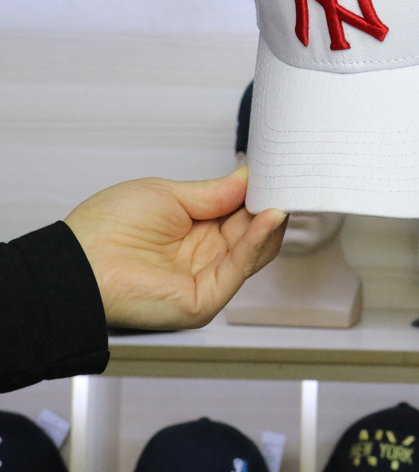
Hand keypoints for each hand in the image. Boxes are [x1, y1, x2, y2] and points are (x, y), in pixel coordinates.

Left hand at [64, 166, 286, 330]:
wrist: (79, 262)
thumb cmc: (107, 228)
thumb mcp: (169, 194)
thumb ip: (215, 192)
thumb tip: (249, 177)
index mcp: (195, 229)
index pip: (239, 211)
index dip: (257, 192)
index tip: (275, 171)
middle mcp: (205, 254)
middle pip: (253, 230)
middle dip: (269, 203)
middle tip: (286, 180)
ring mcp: (207, 277)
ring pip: (255, 249)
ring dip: (270, 220)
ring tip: (281, 194)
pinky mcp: (206, 299)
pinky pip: (240, 267)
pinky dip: (258, 240)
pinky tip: (268, 216)